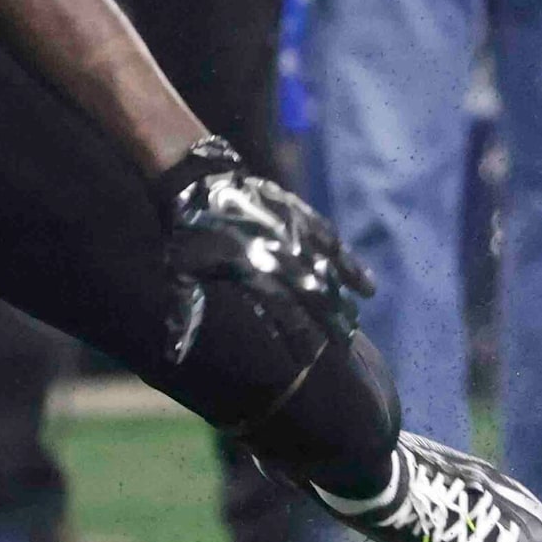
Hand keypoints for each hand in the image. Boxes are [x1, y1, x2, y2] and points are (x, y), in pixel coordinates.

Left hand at [153, 139, 375, 367]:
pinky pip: (333, 241)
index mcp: (250, 271)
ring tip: (356, 326)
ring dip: (342, 300)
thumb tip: (173, 356)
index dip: (297, 337)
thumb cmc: (186, 230)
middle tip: (345, 348)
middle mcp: (276, 253)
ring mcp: (292, 233)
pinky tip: (368, 287)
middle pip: (312, 295)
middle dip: (329, 323)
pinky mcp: (301, 215)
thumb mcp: (179, 273)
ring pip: (327, 271)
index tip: (309, 361)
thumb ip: (185, 312)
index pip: (282, 312)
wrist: (198, 180)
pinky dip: (351, 264)